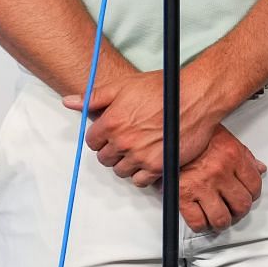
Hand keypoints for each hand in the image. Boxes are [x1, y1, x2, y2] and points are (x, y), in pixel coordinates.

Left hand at [66, 70, 217, 185]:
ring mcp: (140, 155)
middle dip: (113, 151)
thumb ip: (94, 96)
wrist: (197, 96)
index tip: (113, 134)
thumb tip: (70, 102)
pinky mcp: (159, 165)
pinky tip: (149, 161)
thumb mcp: (124, 85)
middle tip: (128, 141)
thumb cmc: (164, 88)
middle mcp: (123, 141)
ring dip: (127, 163)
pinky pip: (140, 181)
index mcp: (111, 123)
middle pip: (105, 158)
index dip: (102, 137)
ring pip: (121, 171)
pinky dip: (142, 174)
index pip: (92, 142)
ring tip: (140, 150)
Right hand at [172, 125, 266, 232]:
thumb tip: (259, 169)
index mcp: (233, 157)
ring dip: (223, 222)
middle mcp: (220, 172)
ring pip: (221, 217)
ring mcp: (201, 185)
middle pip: (241, 204)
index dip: (253, 195)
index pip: (254, 185)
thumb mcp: (227, 140)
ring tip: (220, 219)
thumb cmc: (198, 136)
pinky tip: (203, 220)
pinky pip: (197, 221)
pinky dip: (202, 226)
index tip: (247, 197)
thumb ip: (246, 157)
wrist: (170, 133)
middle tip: (234, 211)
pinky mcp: (182, 195)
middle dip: (240, 212)